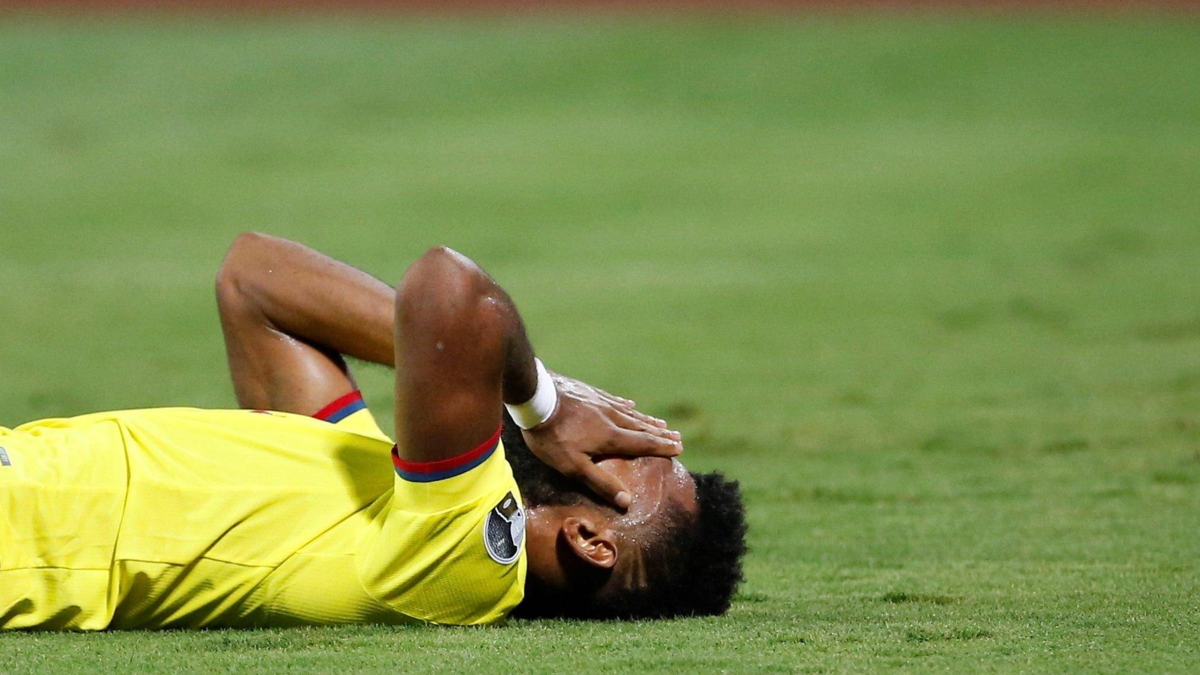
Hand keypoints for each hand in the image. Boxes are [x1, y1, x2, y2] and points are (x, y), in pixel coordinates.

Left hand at [520, 373, 682, 509]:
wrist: (536, 397)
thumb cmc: (553, 437)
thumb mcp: (573, 467)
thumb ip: (600, 483)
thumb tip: (626, 501)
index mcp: (611, 437)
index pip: (643, 443)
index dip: (661, 447)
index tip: (679, 448)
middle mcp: (611, 417)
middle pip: (641, 427)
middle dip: (659, 434)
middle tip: (677, 437)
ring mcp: (601, 403)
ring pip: (630, 414)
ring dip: (647, 420)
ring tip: (660, 423)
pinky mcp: (589, 393)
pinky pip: (614, 401)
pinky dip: (625, 406)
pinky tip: (629, 405)